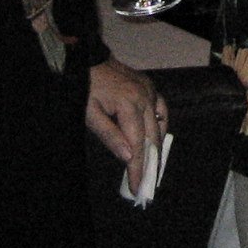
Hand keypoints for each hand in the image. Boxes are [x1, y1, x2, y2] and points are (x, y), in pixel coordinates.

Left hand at [87, 57, 165, 190]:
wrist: (88, 61)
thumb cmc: (86, 89)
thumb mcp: (91, 114)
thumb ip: (110, 136)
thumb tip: (128, 157)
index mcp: (129, 105)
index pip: (137, 144)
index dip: (138, 167)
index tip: (138, 186)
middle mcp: (145, 97)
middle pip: (152, 137)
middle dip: (150, 162)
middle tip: (148, 183)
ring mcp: (150, 90)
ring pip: (160, 124)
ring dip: (157, 146)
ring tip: (153, 165)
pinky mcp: (150, 86)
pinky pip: (161, 109)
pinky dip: (161, 124)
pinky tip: (157, 136)